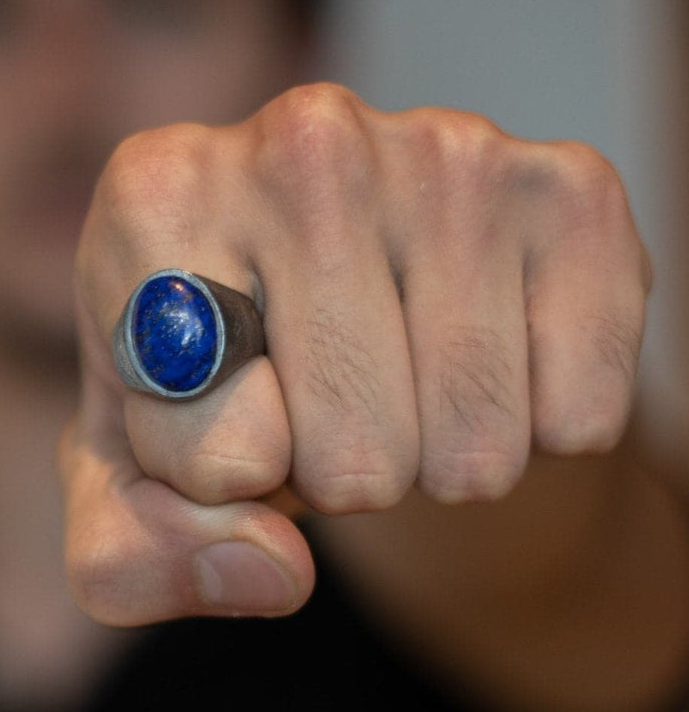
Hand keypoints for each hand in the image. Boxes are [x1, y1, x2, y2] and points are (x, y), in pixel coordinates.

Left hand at [58, 83, 650, 624]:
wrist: (349, 287)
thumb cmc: (219, 378)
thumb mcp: (133, 475)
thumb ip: (138, 554)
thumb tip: (275, 569)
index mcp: (156, 195)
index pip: (214, 455)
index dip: (219, 480)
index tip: (222, 408)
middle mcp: (302, 142)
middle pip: (355, 462)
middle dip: (337, 476)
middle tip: (322, 401)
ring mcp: (446, 155)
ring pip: (473, 453)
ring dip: (432, 458)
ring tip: (394, 375)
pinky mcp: (569, 189)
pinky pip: (579, 418)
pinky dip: (534, 428)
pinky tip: (484, 351)